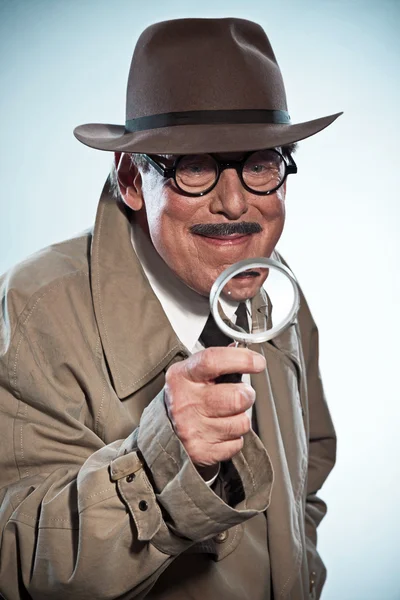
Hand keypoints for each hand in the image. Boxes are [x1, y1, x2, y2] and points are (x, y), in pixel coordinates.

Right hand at [164, 347, 265, 466]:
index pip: (214, 361)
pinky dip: (233, 438)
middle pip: (236, 397)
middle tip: (241, 395)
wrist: (163, 432)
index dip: (241, 359)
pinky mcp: (201, 451)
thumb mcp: (191, 373)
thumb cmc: (184, 398)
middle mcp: (185, 402)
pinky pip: (236, 443)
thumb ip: (216, 361)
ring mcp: (192, 428)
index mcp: (182, 376)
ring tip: (226, 415)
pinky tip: (220, 431)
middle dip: (246, 395)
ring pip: (241, 423)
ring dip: (240, 418)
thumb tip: (240, 350)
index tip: (257, 363)